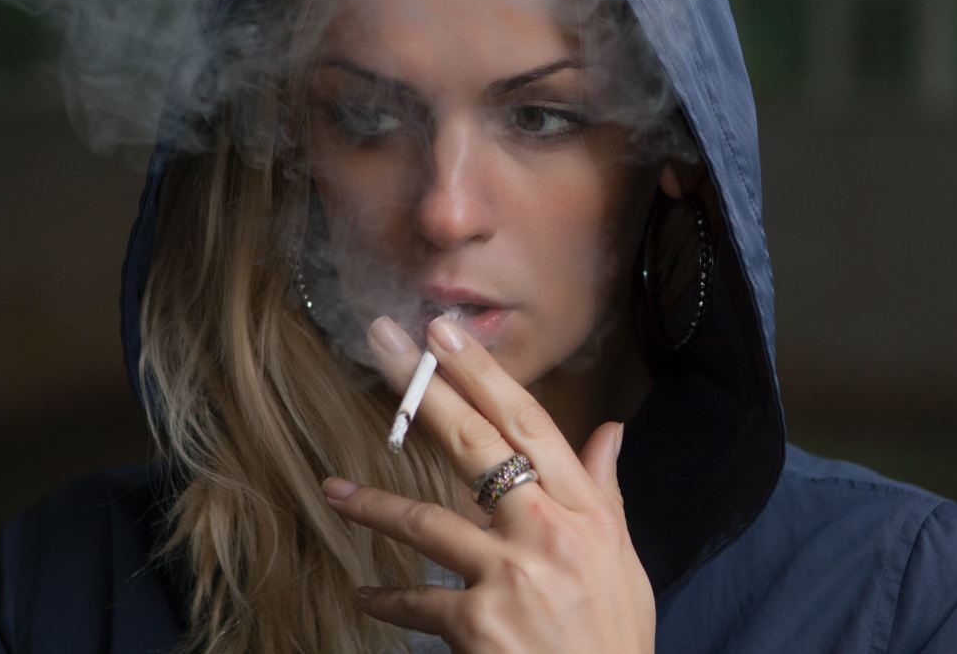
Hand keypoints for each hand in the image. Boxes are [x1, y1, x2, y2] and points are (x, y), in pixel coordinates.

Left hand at [322, 315, 655, 652]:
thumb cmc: (614, 633)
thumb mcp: (623, 557)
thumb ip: (605, 490)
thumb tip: (610, 432)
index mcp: (584, 509)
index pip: (529, 423)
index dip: (484, 374)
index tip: (446, 333)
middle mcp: (545, 531)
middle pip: (474, 445)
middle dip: (424, 390)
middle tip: (384, 346)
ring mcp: (508, 575)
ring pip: (427, 521)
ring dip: (374, 504)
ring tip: (333, 490)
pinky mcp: (476, 624)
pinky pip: (417, 601)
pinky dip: (387, 599)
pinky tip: (363, 595)